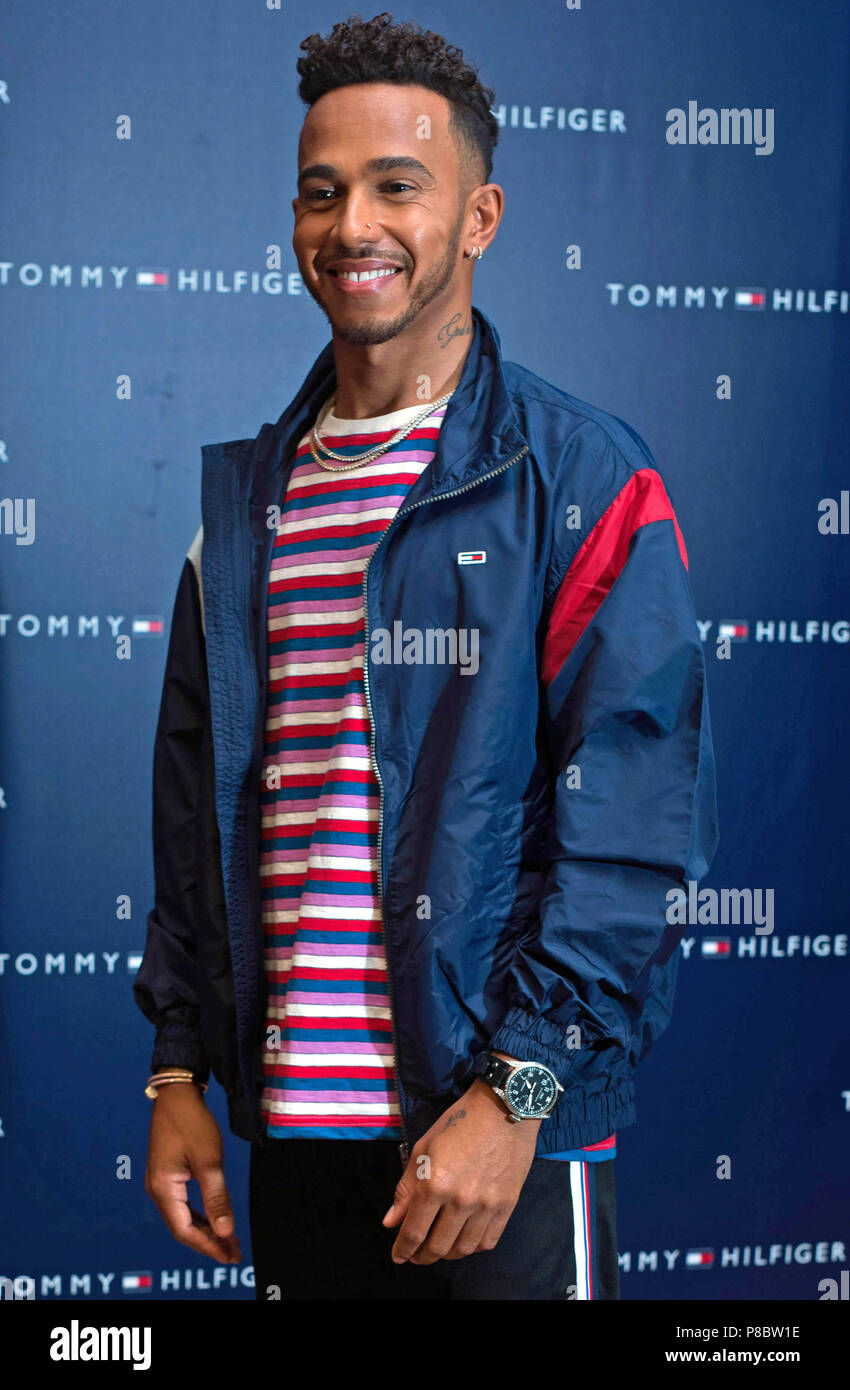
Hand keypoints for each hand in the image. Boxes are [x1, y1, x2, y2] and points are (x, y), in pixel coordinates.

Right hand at [145, 1083, 241, 1263]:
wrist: (176, 1094)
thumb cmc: (192, 1123)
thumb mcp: (209, 1161)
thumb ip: (217, 1198)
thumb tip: (225, 1232)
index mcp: (163, 1190)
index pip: (186, 1231)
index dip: (209, 1246)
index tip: (231, 1256)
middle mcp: (157, 1191)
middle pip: (183, 1228)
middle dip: (209, 1241)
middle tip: (235, 1252)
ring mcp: (160, 1183)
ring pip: (183, 1217)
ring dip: (206, 1230)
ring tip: (229, 1240)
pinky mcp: (166, 1175)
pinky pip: (182, 1205)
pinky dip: (200, 1215)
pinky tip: (215, 1219)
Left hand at [381, 1073, 539, 1264]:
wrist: (503, 1109)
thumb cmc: (458, 1123)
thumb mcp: (423, 1148)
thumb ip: (406, 1188)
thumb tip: (391, 1222)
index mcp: (435, 1184)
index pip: (414, 1231)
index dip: (402, 1249)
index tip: (398, 1256)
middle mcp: (461, 1200)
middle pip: (438, 1246)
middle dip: (422, 1256)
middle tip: (416, 1254)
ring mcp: (486, 1206)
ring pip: (463, 1249)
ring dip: (446, 1255)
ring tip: (438, 1248)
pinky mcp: (507, 1206)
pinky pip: (488, 1241)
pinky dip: (472, 1247)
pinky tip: (464, 1240)